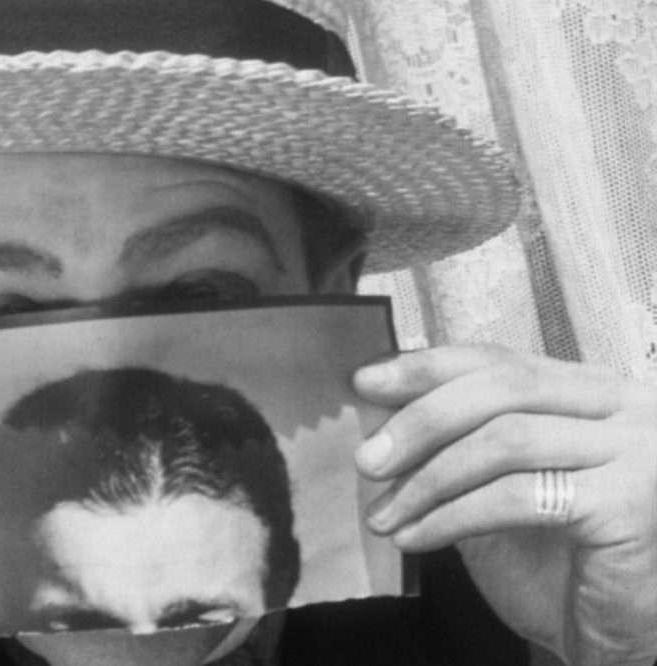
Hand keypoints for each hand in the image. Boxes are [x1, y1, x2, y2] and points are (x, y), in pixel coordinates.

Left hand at [352, 345, 656, 665]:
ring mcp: (635, 452)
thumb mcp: (495, 484)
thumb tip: (379, 416)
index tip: (366, 381)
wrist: (615, 637)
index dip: (428, 367)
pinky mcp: (628, 503)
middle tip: (368, 459)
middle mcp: (625, 408)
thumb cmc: (555, 561)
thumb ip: (456, 442)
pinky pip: (516, 496)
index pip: (500, 359)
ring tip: (384, 514)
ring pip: (507, 439)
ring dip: (428, 479)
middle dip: (422, 420)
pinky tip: (416, 538)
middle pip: (503, 387)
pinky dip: (453, 516)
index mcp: (591, 391)